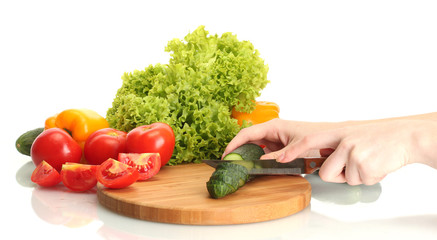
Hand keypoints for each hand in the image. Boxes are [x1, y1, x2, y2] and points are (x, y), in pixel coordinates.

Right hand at [223, 118, 334, 158]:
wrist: (332, 138)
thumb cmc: (317, 136)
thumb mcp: (298, 147)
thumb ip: (281, 156)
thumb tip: (263, 162)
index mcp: (273, 126)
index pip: (247, 133)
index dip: (234, 144)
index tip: (225, 155)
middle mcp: (271, 131)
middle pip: (247, 140)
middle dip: (237, 150)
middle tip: (229, 164)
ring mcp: (275, 139)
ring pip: (255, 147)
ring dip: (247, 156)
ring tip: (239, 167)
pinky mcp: (279, 146)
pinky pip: (264, 152)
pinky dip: (258, 159)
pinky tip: (255, 168)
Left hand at [278, 120, 436, 184]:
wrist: (405, 137)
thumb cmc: (379, 138)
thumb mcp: (353, 136)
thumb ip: (336, 146)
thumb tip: (324, 161)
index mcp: (338, 133)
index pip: (308, 141)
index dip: (293, 150)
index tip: (278, 158)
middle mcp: (343, 141)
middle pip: (324, 172)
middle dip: (337, 176)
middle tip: (354, 166)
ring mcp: (354, 153)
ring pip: (344, 179)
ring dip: (356, 176)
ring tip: (369, 161)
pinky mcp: (365, 165)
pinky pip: (359, 182)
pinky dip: (369, 178)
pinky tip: (377, 164)